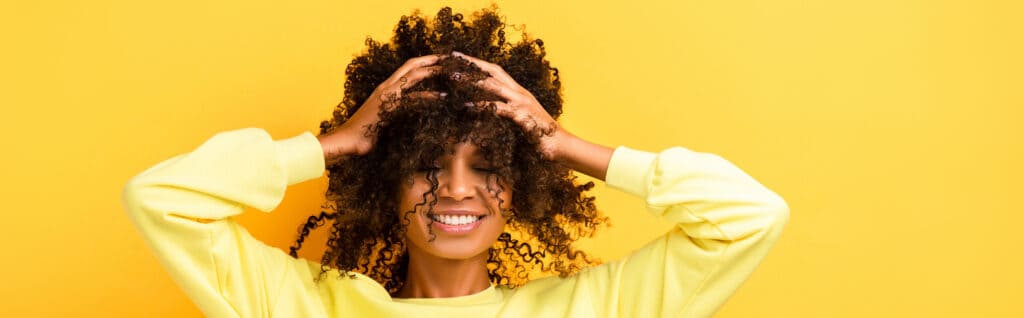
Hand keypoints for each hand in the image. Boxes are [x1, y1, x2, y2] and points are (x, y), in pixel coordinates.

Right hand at [319, 54, 444, 161]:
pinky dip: (429, 96)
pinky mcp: (389, 106)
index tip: (438, 60)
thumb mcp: (385, 119)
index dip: (422, 62)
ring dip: (433, 72)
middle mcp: (386, 87)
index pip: (406, 68)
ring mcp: (386, 94)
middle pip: (411, 65)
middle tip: (449, 58)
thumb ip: (397, 112)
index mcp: (385, 88)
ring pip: (413, 75)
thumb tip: (413, 114)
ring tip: (450, 72)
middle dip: (431, 60)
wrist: (346, 141)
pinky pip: (413, 97)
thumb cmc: (364, 134)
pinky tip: (443, 97)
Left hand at [451, 51, 572, 161]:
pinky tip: (468, 106)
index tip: (461, 58)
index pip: (496, 71)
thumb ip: (506, 111)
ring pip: (494, 85)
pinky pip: (499, 107)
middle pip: (493, 71)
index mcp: (519, 91)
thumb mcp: (519, 119)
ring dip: (473, 80)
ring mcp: (522, 103)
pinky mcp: (522, 116)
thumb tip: (489, 110)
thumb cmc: (539, 135)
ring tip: (454, 78)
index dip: (479, 63)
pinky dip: (482, 105)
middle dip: (473, 63)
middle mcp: (520, 92)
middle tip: (453, 58)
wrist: (560, 146)